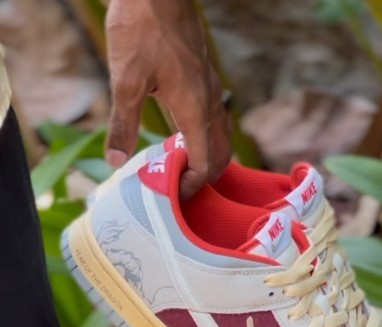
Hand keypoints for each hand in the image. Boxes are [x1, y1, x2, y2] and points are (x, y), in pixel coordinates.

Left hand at [105, 0, 230, 196]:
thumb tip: (116, 160)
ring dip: (206, 159)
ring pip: (221, 138)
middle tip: (181, 190)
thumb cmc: (144, 29)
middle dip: (204, 178)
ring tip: (181, 169)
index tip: (175, 197)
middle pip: (221, 156)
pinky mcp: (205, 80)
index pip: (204, 164)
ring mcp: (211, 91)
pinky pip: (214, 121)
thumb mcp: (126, 80)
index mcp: (196, 110)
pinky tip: (180, 138)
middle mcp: (210, 104)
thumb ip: (122, 123)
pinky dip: (204, 140)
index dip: (192, 186)